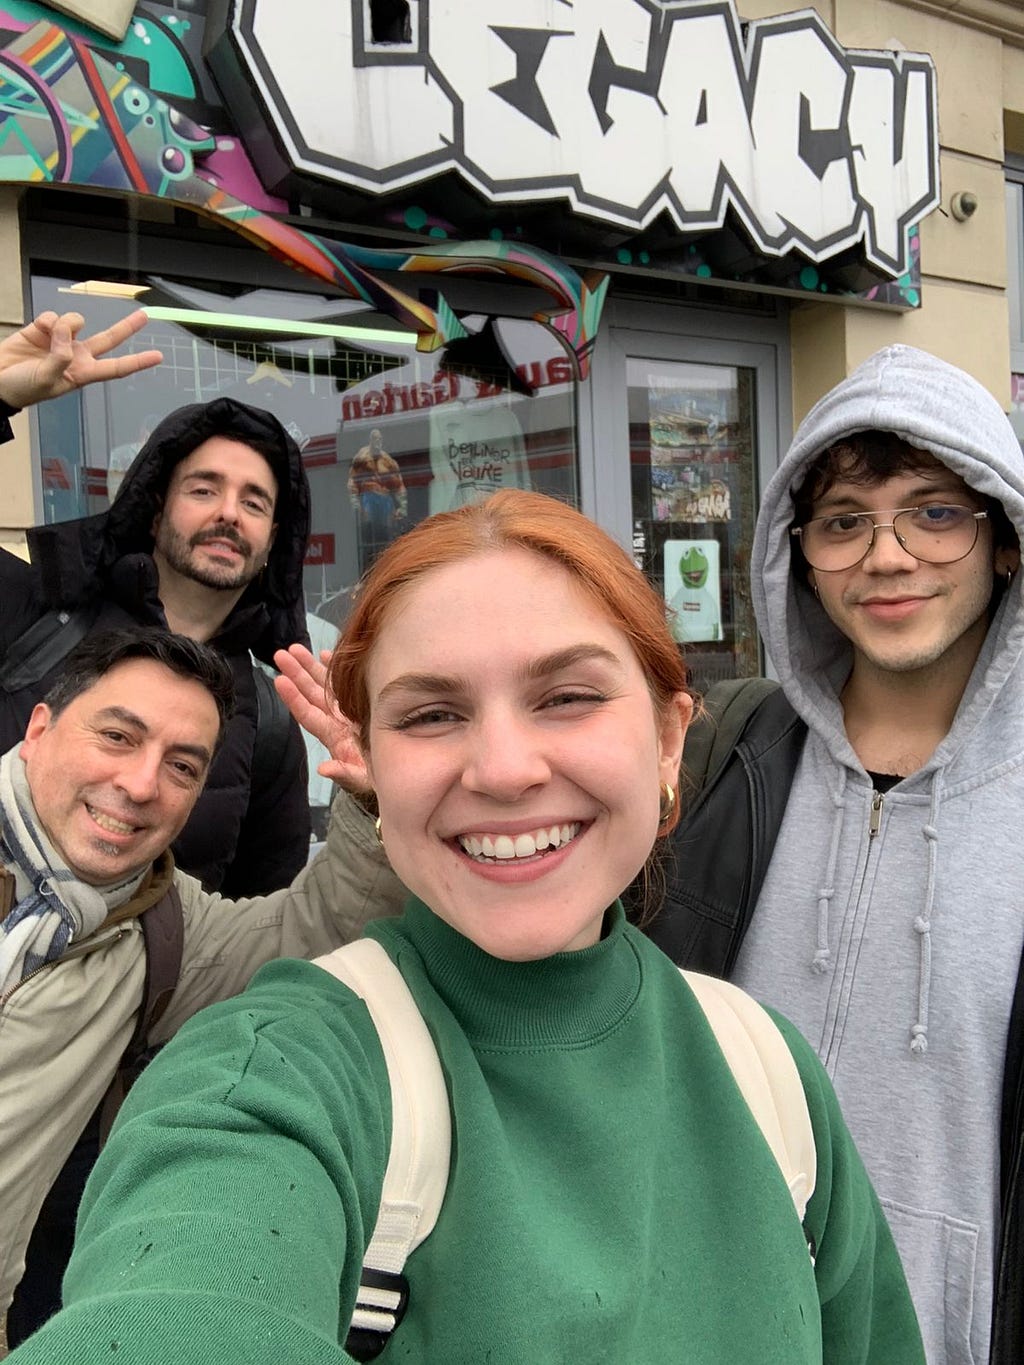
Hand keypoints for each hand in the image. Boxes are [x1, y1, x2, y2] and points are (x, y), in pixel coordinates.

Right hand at [0, 309, 162, 409]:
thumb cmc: (23, 388)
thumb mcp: (47, 381)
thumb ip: (60, 358)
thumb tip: (67, 335)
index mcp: (83, 373)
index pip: (116, 368)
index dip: (137, 362)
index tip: (158, 357)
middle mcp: (77, 355)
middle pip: (109, 339)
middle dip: (127, 327)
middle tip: (144, 316)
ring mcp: (61, 341)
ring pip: (76, 321)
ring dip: (65, 325)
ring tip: (49, 339)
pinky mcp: (44, 329)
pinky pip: (54, 316)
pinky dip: (47, 322)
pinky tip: (38, 331)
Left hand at [273, 644, 371, 792]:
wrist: (396, 775)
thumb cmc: (377, 780)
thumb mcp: (361, 780)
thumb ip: (343, 773)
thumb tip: (323, 769)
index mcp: (333, 736)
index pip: (308, 714)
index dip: (294, 698)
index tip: (280, 680)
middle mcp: (336, 721)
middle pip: (312, 694)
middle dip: (297, 674)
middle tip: (281, 654)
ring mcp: (347, 712)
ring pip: (324, 686)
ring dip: (310, 667)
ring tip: (295, 648)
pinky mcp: (361, 704)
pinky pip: (344, 684)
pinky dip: (335, 669)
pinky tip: (325, 654)